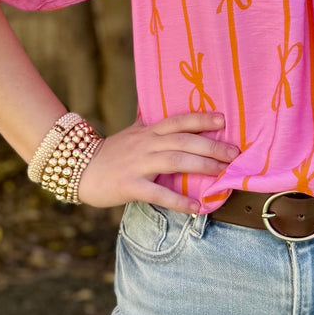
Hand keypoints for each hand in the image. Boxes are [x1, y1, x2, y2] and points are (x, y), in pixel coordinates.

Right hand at [77, 112, 239, 211]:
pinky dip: (179, 201)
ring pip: (175, 161)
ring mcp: (138, 163)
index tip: (223, 119)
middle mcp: (146, 143)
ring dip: (202, 167)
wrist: (79, 170)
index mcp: (148, 130)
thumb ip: (149, 121)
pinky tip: (197, 207)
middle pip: (183, 140)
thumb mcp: (132, 132)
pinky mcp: (130, 185)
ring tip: (223, 174)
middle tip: (234, 153)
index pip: (179, 120)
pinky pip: (159, 193)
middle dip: (211, 145)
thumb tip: (160, 106)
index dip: (201, 118)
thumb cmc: (111, 152)